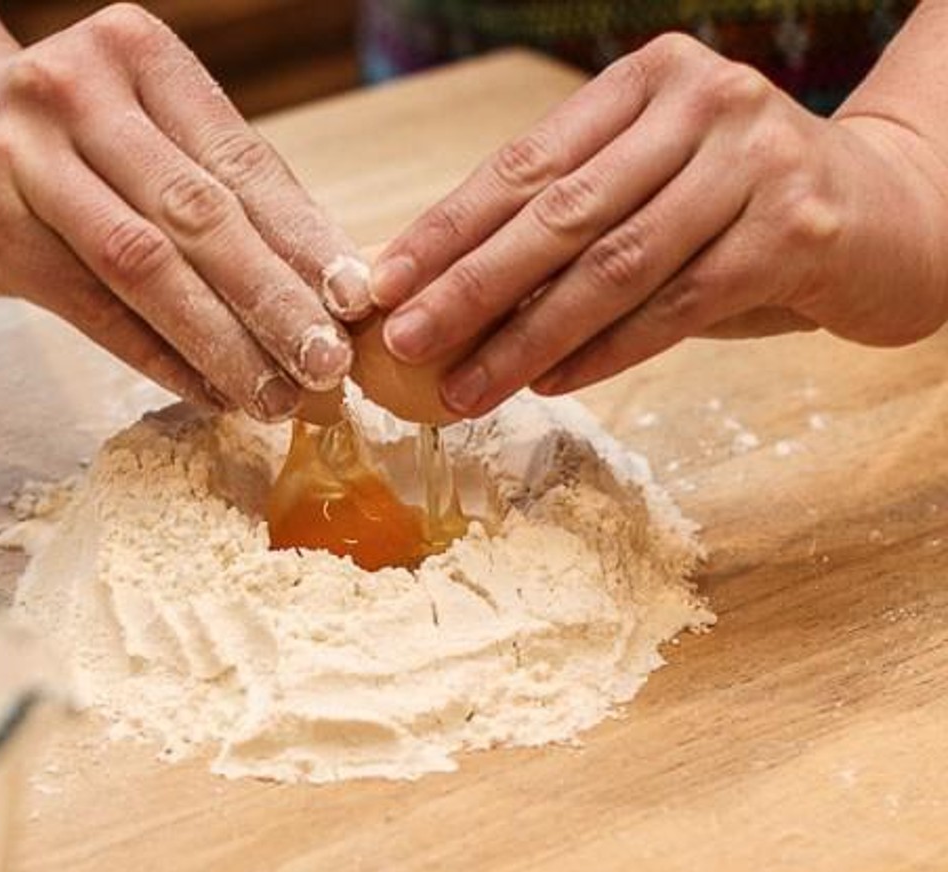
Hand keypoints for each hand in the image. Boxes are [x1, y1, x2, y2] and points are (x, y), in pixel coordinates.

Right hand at [0, 4, 370, 419]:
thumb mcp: (134, 128)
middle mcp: (79, 92)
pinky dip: (156, 356)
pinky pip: (91, 306)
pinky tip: (207, 392)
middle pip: (199, 214)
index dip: (305, 239)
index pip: (241, 161)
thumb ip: (213, 187)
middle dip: (274, 301)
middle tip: (329, 368)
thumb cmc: (52, 139)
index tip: (357, 303)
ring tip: (276, 397)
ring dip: (221, 342)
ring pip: (145, 264)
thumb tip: (323, 285)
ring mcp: (23, 156)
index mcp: (139, 55)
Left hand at [369, 33, 947, 416]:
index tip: (383, 283)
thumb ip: (567, 222)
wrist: (891, 215)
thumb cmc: (738, 211)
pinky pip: (677, 306)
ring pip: (614, 266)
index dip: (446, 229)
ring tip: (465, 386)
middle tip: (405, 342)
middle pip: (561, 215)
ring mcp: (756, 160)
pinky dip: (605, 351)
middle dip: (471, 288)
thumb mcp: (649, 189)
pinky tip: (550, 383)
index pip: (524, 163)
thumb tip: (438, 289)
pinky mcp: (797, 230)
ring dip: (527, 337)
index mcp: (647, 81)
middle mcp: (702, 104)